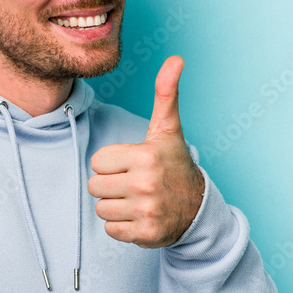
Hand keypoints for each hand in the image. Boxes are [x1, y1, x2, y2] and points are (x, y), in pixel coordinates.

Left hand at [88, 56, 204, 247]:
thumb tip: (176, 58)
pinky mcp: (146, 234)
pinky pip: (110, 231)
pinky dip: (122, 227)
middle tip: (134, 183)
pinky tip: (140, 216)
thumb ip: (166, 93)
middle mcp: (145, 184)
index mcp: (145, 156)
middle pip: (94, 186)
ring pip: (101, 209)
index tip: (132, 163)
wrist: (198, 208)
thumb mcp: (168, 129)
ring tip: (137, 199)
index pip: (97, 161)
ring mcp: (146, 211)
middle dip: (110, 185)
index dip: (111, 163)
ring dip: (115, 207)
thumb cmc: (175, 164)